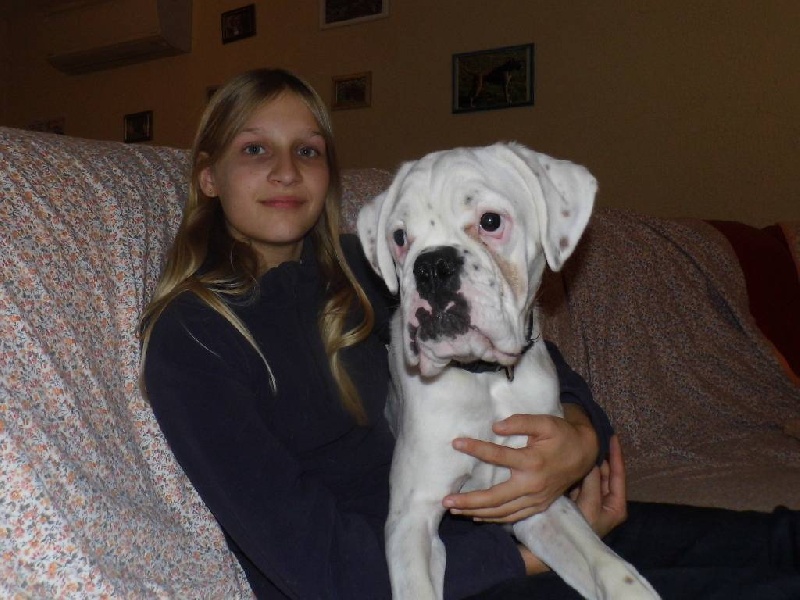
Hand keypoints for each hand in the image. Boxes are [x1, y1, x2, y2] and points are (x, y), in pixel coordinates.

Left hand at [442, 406, 597, 522]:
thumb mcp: (545, 422)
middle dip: (469, 501)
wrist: (585, 454)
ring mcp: (536, 499)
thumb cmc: (561, 435)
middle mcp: (532, 485)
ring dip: (476, 512)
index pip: (498, 456)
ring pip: (502, 512)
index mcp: (532, 461)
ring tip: (454, 510)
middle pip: (495, 497)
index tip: (456, 443)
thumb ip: (520, 422)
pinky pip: (513, 516)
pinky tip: (477, 516)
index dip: (475, 449)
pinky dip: (494, 518)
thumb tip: (495, 427)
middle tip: (446, 501)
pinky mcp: (538, 506)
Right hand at [569, 435, 627, 537]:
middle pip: (605, 473)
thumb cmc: (579, 529)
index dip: (616, 455)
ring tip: (582, 443)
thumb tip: (592, 460)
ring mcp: (591, 500)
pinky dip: (577, 469)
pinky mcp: (577, 499)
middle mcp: (606, 502)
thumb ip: (592, 481)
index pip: (619, 474)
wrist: (555, 545)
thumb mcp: (589, 505)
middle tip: (593, 435)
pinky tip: (572, 458)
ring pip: (592, 475)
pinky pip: (579, 479)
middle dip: (600, 456)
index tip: (612, 436)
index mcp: (616, 505)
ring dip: (588, 462)